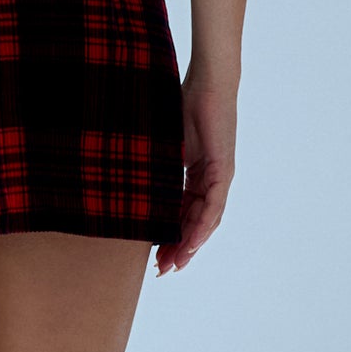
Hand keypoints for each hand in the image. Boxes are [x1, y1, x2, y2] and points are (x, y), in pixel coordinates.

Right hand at [156, 69, 234, 276]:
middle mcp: (211, 180)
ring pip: (206, 220)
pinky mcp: (223, 169)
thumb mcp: (163, 144)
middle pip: (195, 223)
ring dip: (190, 244)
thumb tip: (127, 179)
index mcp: (196, 174)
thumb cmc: (184, 103)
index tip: (154, 255)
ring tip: (175, 263)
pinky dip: (202, 225)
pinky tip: (191, 242)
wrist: (207, 81)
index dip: (169, 235)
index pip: (183, 213)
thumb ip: (154, 165)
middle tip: (161, 270)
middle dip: (178, 248)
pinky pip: (213, 205)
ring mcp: (219, 176)